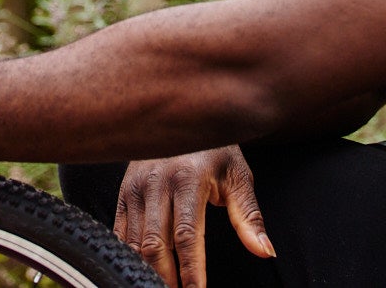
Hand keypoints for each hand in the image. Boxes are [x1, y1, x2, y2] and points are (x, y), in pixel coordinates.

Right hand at [115, 146, 273, 287]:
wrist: (185, 113)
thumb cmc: (216, 149)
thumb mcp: (238, 178)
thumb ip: (249, 217)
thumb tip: (265, 252)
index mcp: (187, 178)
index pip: (187, 235)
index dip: (192, 270)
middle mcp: (157, 181)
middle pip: (156, 243)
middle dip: (165, 277)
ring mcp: (136, 186)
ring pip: (134, 241)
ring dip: (147, 269)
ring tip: (162, 285)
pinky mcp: (124, 191)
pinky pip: (120, 231)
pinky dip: (129, 254)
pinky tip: (143, 268)